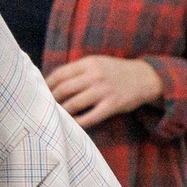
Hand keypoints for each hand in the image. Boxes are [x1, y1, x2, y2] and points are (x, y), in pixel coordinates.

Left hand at [46, 56, 162, 127]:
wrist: (145, 78)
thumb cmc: (116, 72)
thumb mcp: (97, 63)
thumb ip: (79, 70)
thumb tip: (54, 82)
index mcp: (89, 63)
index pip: (60, 74)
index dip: (47, 84)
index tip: (41, 91)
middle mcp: (95, 76)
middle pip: (64, 88)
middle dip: (52, 99)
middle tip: (46, 106)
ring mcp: (104, 91)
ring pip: (75, 103)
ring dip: (63, 111)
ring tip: (56, 115)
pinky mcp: (113, 104)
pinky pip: (91, 116)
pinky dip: (79, 121)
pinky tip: (73, 124)